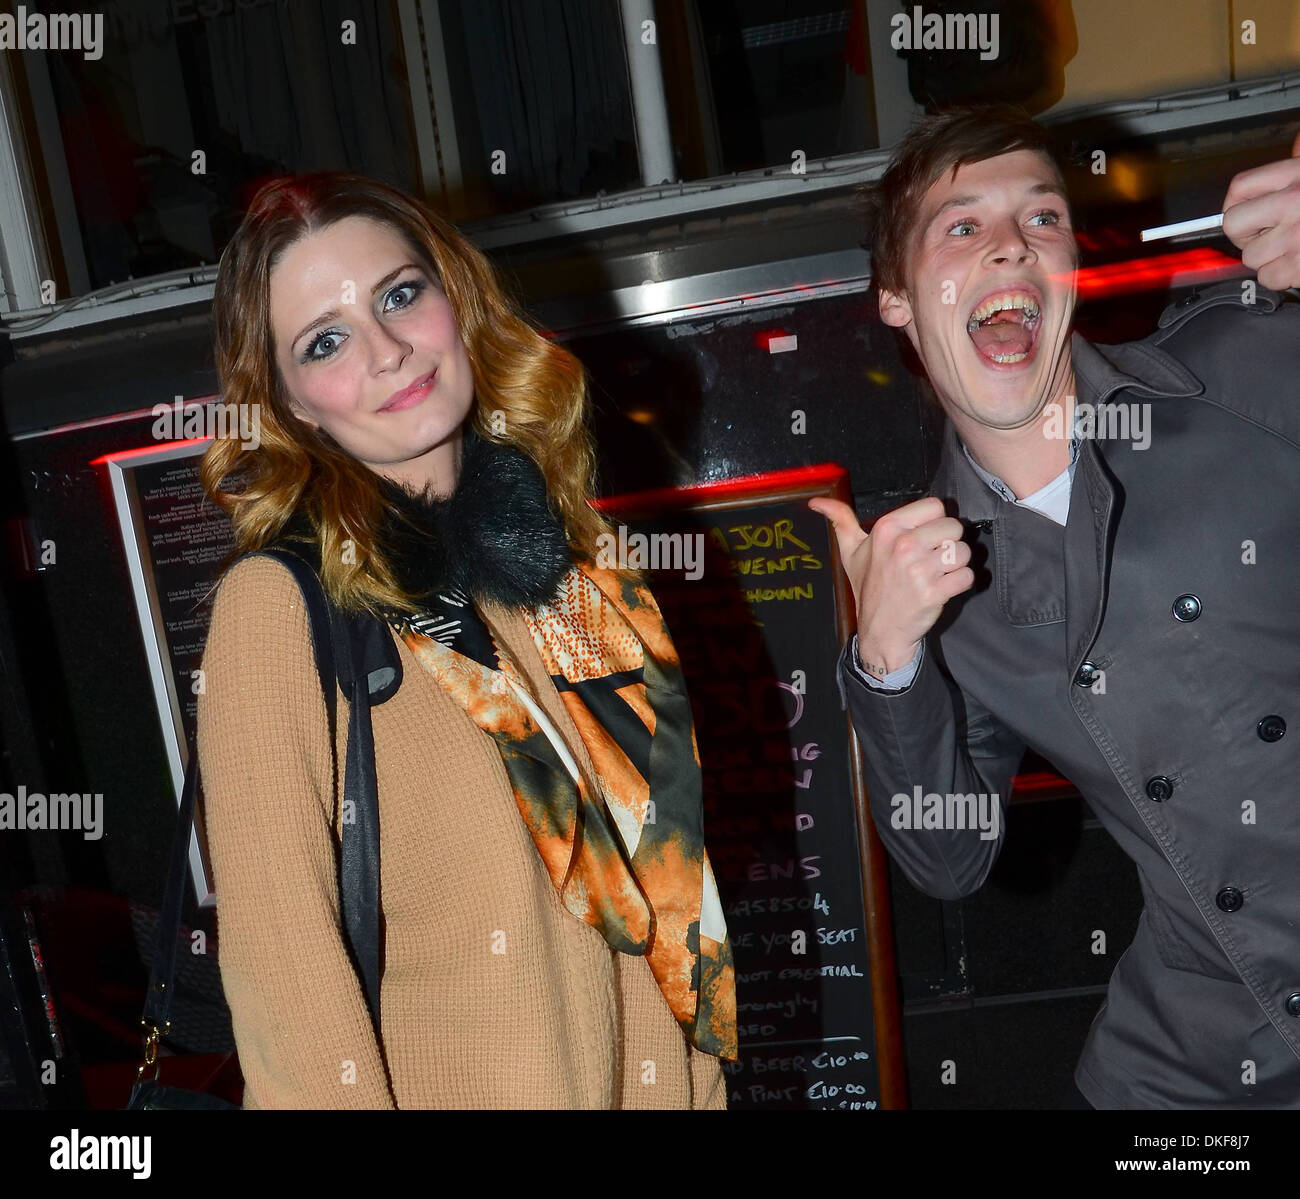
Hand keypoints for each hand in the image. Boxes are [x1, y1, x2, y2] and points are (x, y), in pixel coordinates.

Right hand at [808, 495, 973, 675]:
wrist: (878, 632)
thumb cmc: (869, 588)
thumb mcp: (850, 552)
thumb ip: (841, 520)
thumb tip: (816, 502)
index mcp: (886, 528)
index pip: (936, 506)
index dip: (934, 523)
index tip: (923, 538)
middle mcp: (903, 545)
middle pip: (954, 527)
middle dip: (948, 544)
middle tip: (930, 559)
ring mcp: (918, 570)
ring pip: (963, 552)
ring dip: (956, 565)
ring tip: (936, 574)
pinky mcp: (934, 592)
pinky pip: (967, 576)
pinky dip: (960, 583)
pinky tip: (942, 588)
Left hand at [1221, 129, 1299, 290]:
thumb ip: (1294, 174)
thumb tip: (1268, 177)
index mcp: (1297, 175)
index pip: (1240, 187)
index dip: (1235, 203)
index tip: (1245, 212)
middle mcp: (1293, 203)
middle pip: (1234, 224)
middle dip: (1247, 234)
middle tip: (1268, 233)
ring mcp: (1296, 237)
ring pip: (1251, 257)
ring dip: (1268, 257)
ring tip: (1295, 247)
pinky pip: (1270, 278)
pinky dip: (1282, 276)